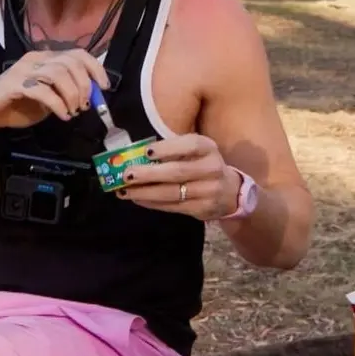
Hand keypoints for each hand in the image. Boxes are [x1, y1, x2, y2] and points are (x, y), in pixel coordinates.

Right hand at [0, 48, 109, 131]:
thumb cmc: (16, 106)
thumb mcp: (49, 98)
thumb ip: (66, 91)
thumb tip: (91, 95)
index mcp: (45, 57)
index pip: (77, 53)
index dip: (95, 68)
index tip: (104, 87)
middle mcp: (35, 58)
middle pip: (71, 63)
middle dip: (84, 85)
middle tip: (84, 105)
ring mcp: (23, 69)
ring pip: (59, 74)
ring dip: (72, 95)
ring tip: (73, 111)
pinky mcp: (14, 84)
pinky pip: (43, 91)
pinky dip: (58, 104)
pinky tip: (63, 115)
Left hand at [118, 133, 240, 220]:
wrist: (229, 191)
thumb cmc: (203, 165)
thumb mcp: (196, 151)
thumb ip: (173, 150)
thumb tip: (137, 155)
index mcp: (208, 148)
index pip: (190, 145)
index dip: (168, 148)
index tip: (146, 152)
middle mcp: (212, 168)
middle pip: (178, 172)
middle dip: (149, 174)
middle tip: (127, 175)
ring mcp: (208, 191)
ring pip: (172, 193)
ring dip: (145, 192)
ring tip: (125, 191)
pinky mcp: (201, 209)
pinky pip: (172, 206)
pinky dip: (152, 203)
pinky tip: (138, 199)